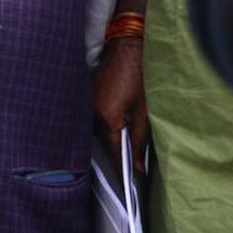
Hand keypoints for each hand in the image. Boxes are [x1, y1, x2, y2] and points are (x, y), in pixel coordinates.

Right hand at [93, 37, 149, 175]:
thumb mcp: (146, 111)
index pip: (112, 153)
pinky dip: (105, 123)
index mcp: (106, 118)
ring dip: (111, 135)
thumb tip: (137, 166)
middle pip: (103, 142)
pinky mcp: (86, 94)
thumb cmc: (141, 76)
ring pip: (98, 130)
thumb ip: (140, 141)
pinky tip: (119, 119)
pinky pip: (94, 117)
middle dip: (117, 151)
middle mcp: (90, 112)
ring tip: (128, 139)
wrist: (128, 46)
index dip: (121, 170)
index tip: (128, 186)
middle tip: (134, 164)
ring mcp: (86, 102)